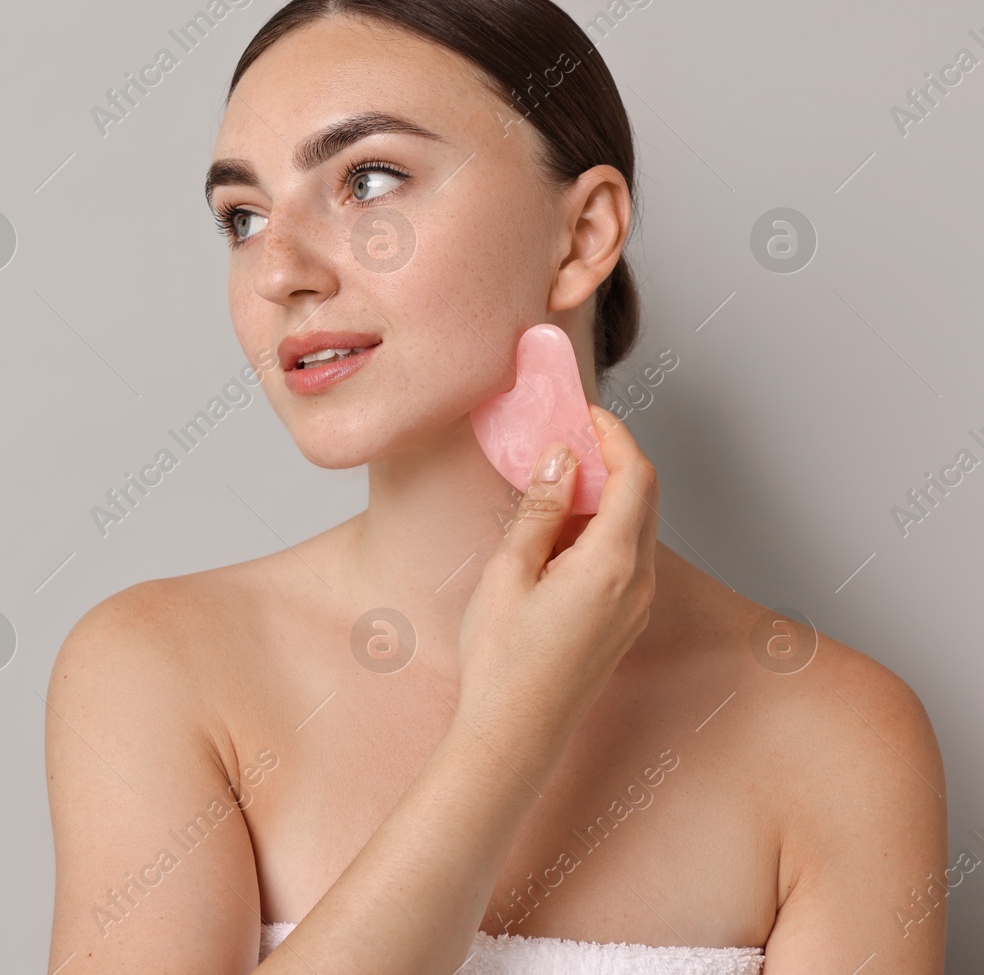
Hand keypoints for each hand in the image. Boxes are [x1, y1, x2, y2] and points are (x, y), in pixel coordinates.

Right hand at [454, 403, 659, 772]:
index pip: (635, 475)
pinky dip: (603, 528)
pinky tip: (560, 530)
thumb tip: (563, 458)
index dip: (614, 435)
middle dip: (612, 458)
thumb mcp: (509, 571)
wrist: (515, 735)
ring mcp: (635, 606)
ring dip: (606, 494)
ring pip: (638, 528)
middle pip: (645, 497)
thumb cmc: (503, 661)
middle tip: (568, 437)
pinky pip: (627, 557)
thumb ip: (541, 508)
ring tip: (556, 480)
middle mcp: (638, 582)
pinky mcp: (623, 622)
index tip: (584, 414)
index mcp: (613, 563)